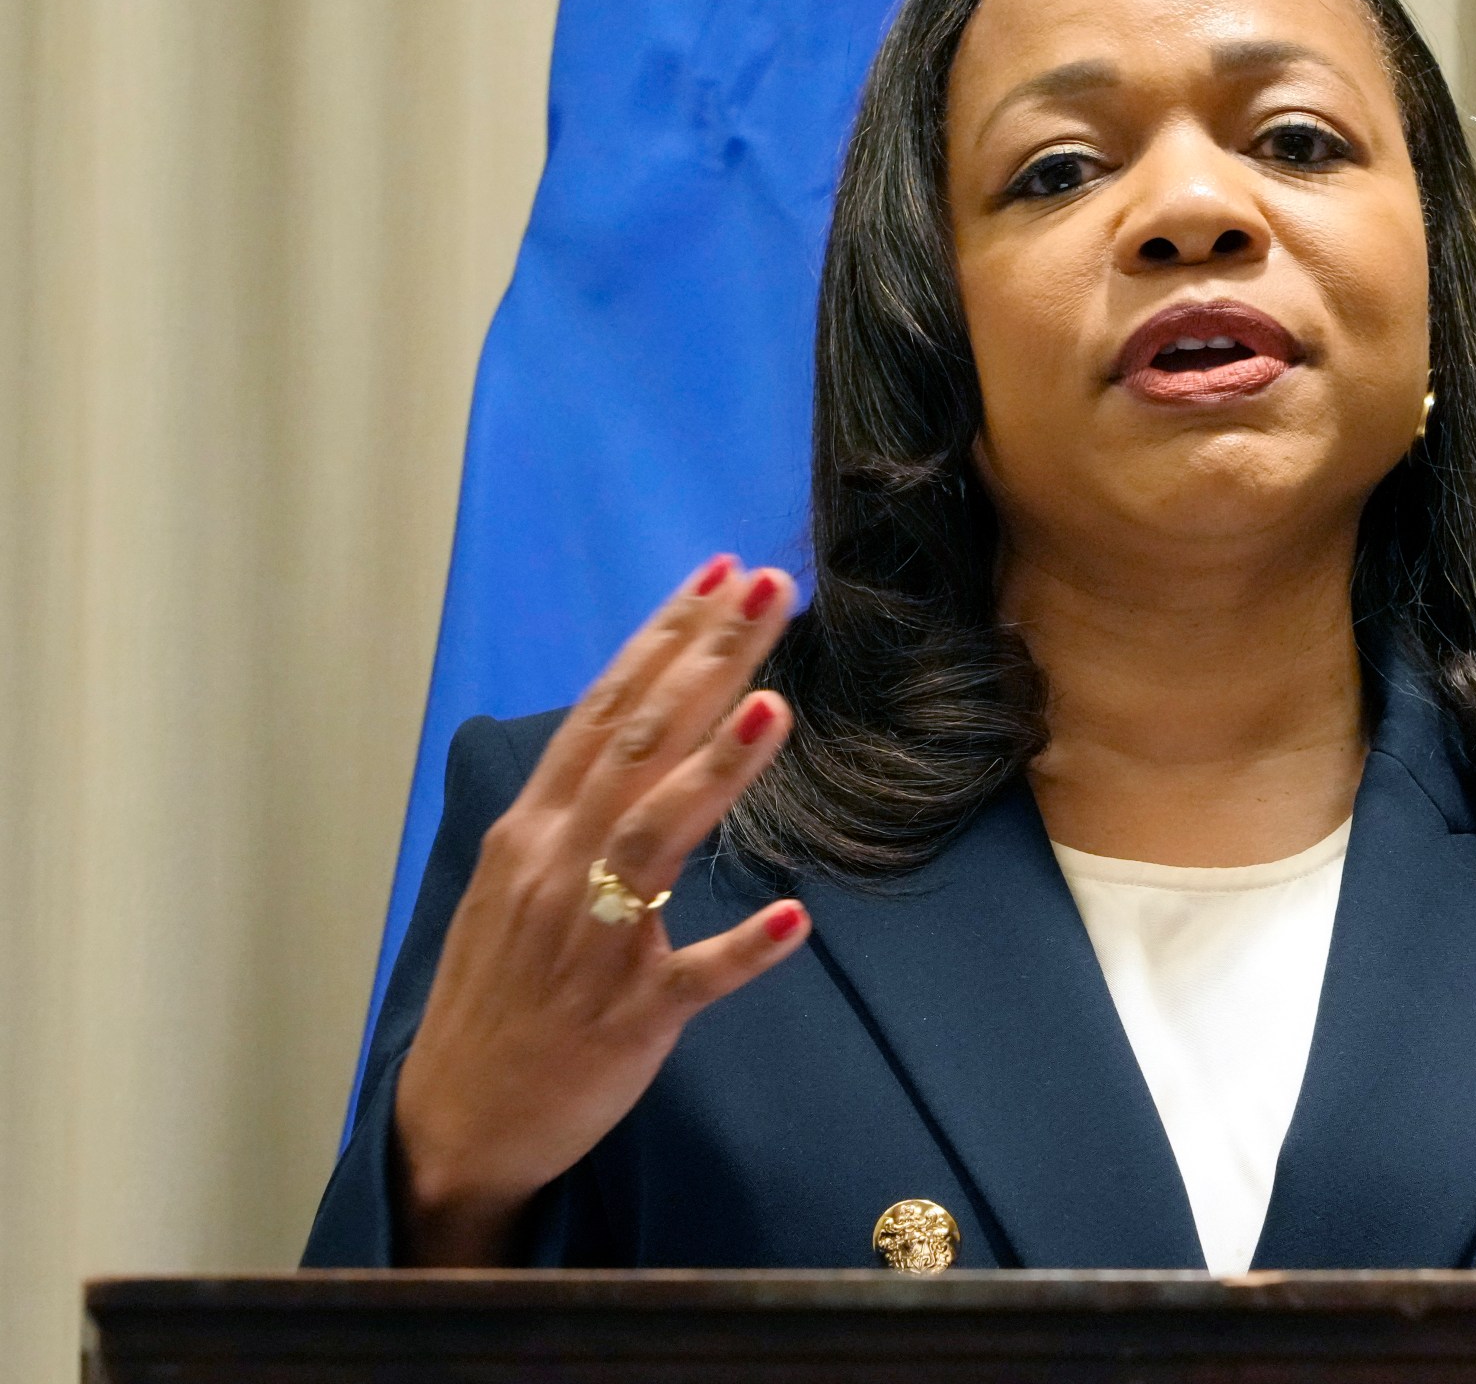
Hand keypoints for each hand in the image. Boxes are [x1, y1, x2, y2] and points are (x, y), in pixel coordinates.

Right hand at [392, 557, 808, 1263]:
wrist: (458, 1123)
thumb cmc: (506, 994)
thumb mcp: (525, 881)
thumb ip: (582, 808)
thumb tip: (643, 731)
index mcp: (535, 833)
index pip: (607, 713)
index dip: (666, 640)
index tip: (721, 574)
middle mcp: (558, 871)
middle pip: (640, 747)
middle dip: (707, 662)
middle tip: (769, 588)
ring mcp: (592, 944)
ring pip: (657, 840)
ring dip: (717, 771)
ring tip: (775, 706)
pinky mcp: (629, 1019)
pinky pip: (691, 980)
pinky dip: (741, 949)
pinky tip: (795, 917)